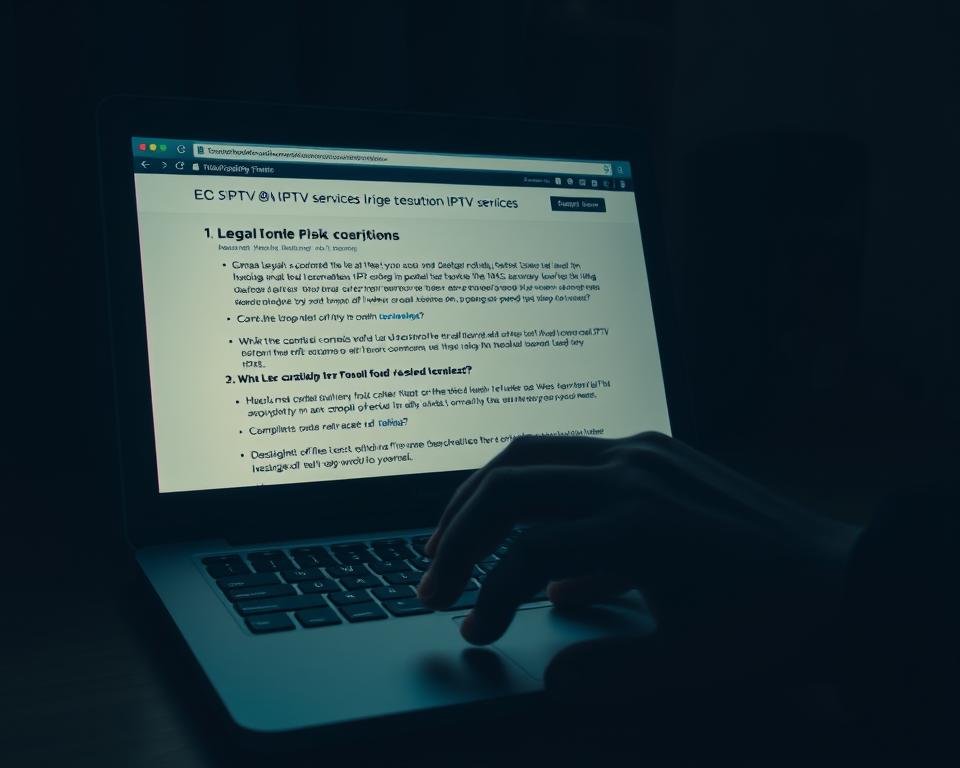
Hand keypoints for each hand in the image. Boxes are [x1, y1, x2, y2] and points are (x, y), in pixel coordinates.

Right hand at [418, 432, 860, 689]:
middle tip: (429, 578)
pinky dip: (531, 487)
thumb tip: (545, 675)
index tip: (475, 633)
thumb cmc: (770, 620)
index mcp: (637, 525)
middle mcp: (631, 474)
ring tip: (449, 536)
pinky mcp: (654, 446)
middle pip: (508, 485)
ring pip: (531, 452)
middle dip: (456, 533)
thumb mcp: (691, 661)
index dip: (486, 597)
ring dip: (481, 494)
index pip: (524, 554)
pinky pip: (572, 454)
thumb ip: (610, 673)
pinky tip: (526, 531)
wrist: (844, 574)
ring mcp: (643, 452)